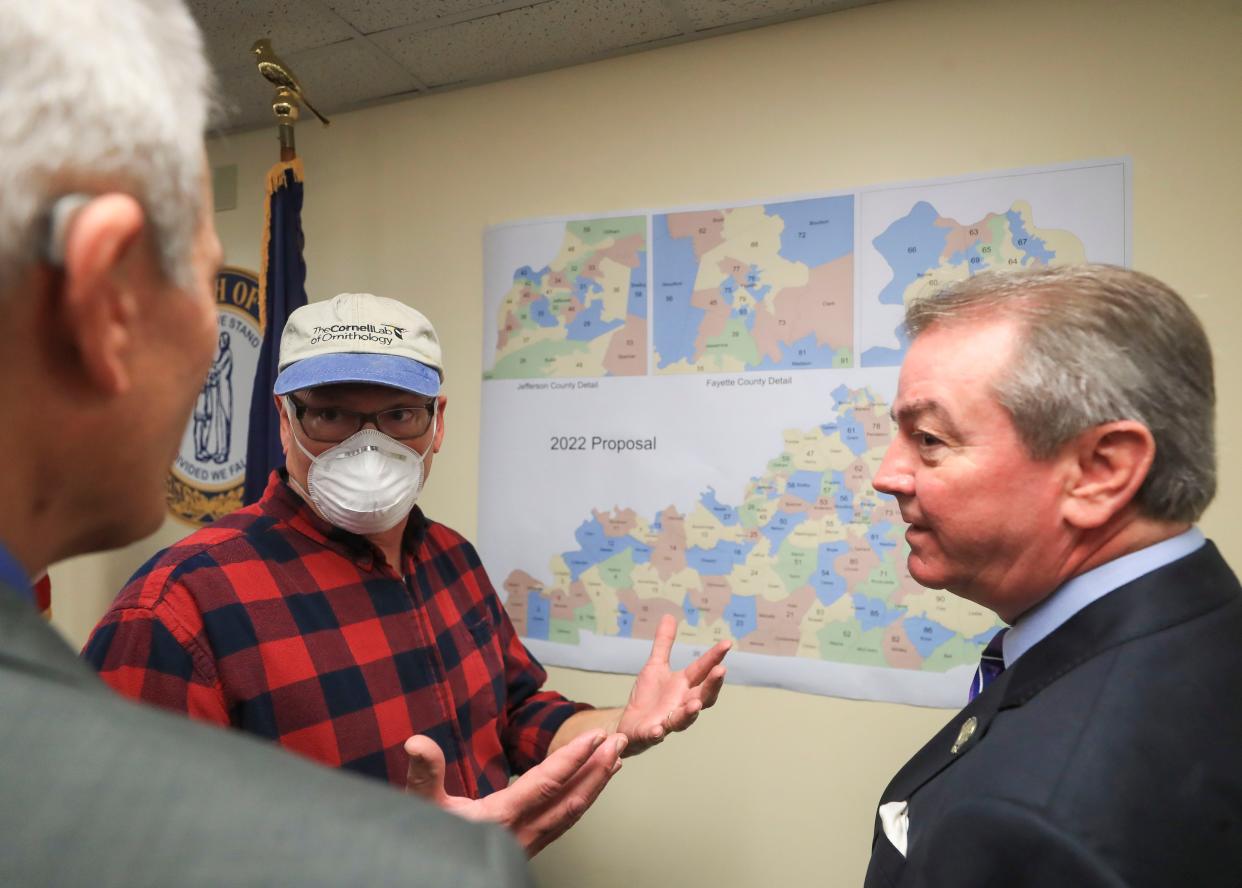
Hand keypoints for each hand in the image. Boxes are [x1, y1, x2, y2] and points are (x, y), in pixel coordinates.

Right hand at [404, 729, 625, 856]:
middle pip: (569, 799)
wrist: (430, 878)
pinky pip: (563, 824)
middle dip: (597, 769)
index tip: (596, 738)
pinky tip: (588, 791)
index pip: (546, 783)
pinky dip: (581, 803)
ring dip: (595, 785)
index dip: (573, 758)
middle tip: (620, 742)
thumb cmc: (427, 845)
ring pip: (571, 814)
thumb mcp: (420, 805)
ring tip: (614, 761)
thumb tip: (417, 742)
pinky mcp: (528, 849)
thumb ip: (424, 773)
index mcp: (500, 817)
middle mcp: (521, 833)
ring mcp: (528, 844)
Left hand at [615, 614, 729, 755]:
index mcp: (684, 685)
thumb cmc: (648, 697)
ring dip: (690, 713)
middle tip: (720, 671)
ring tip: (695, 704)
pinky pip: (655, 735)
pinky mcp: (651, 734)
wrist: (629, 725)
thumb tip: (670, 616)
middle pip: (703, 696)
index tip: (727, 643)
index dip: (714, 657)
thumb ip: (664, 644)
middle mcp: (681, 703)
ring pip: (683, 719)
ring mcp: (668, 720)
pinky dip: (657, 733)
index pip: (702, 670)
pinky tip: (658, 730)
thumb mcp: (655, 666)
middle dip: (712, 685)